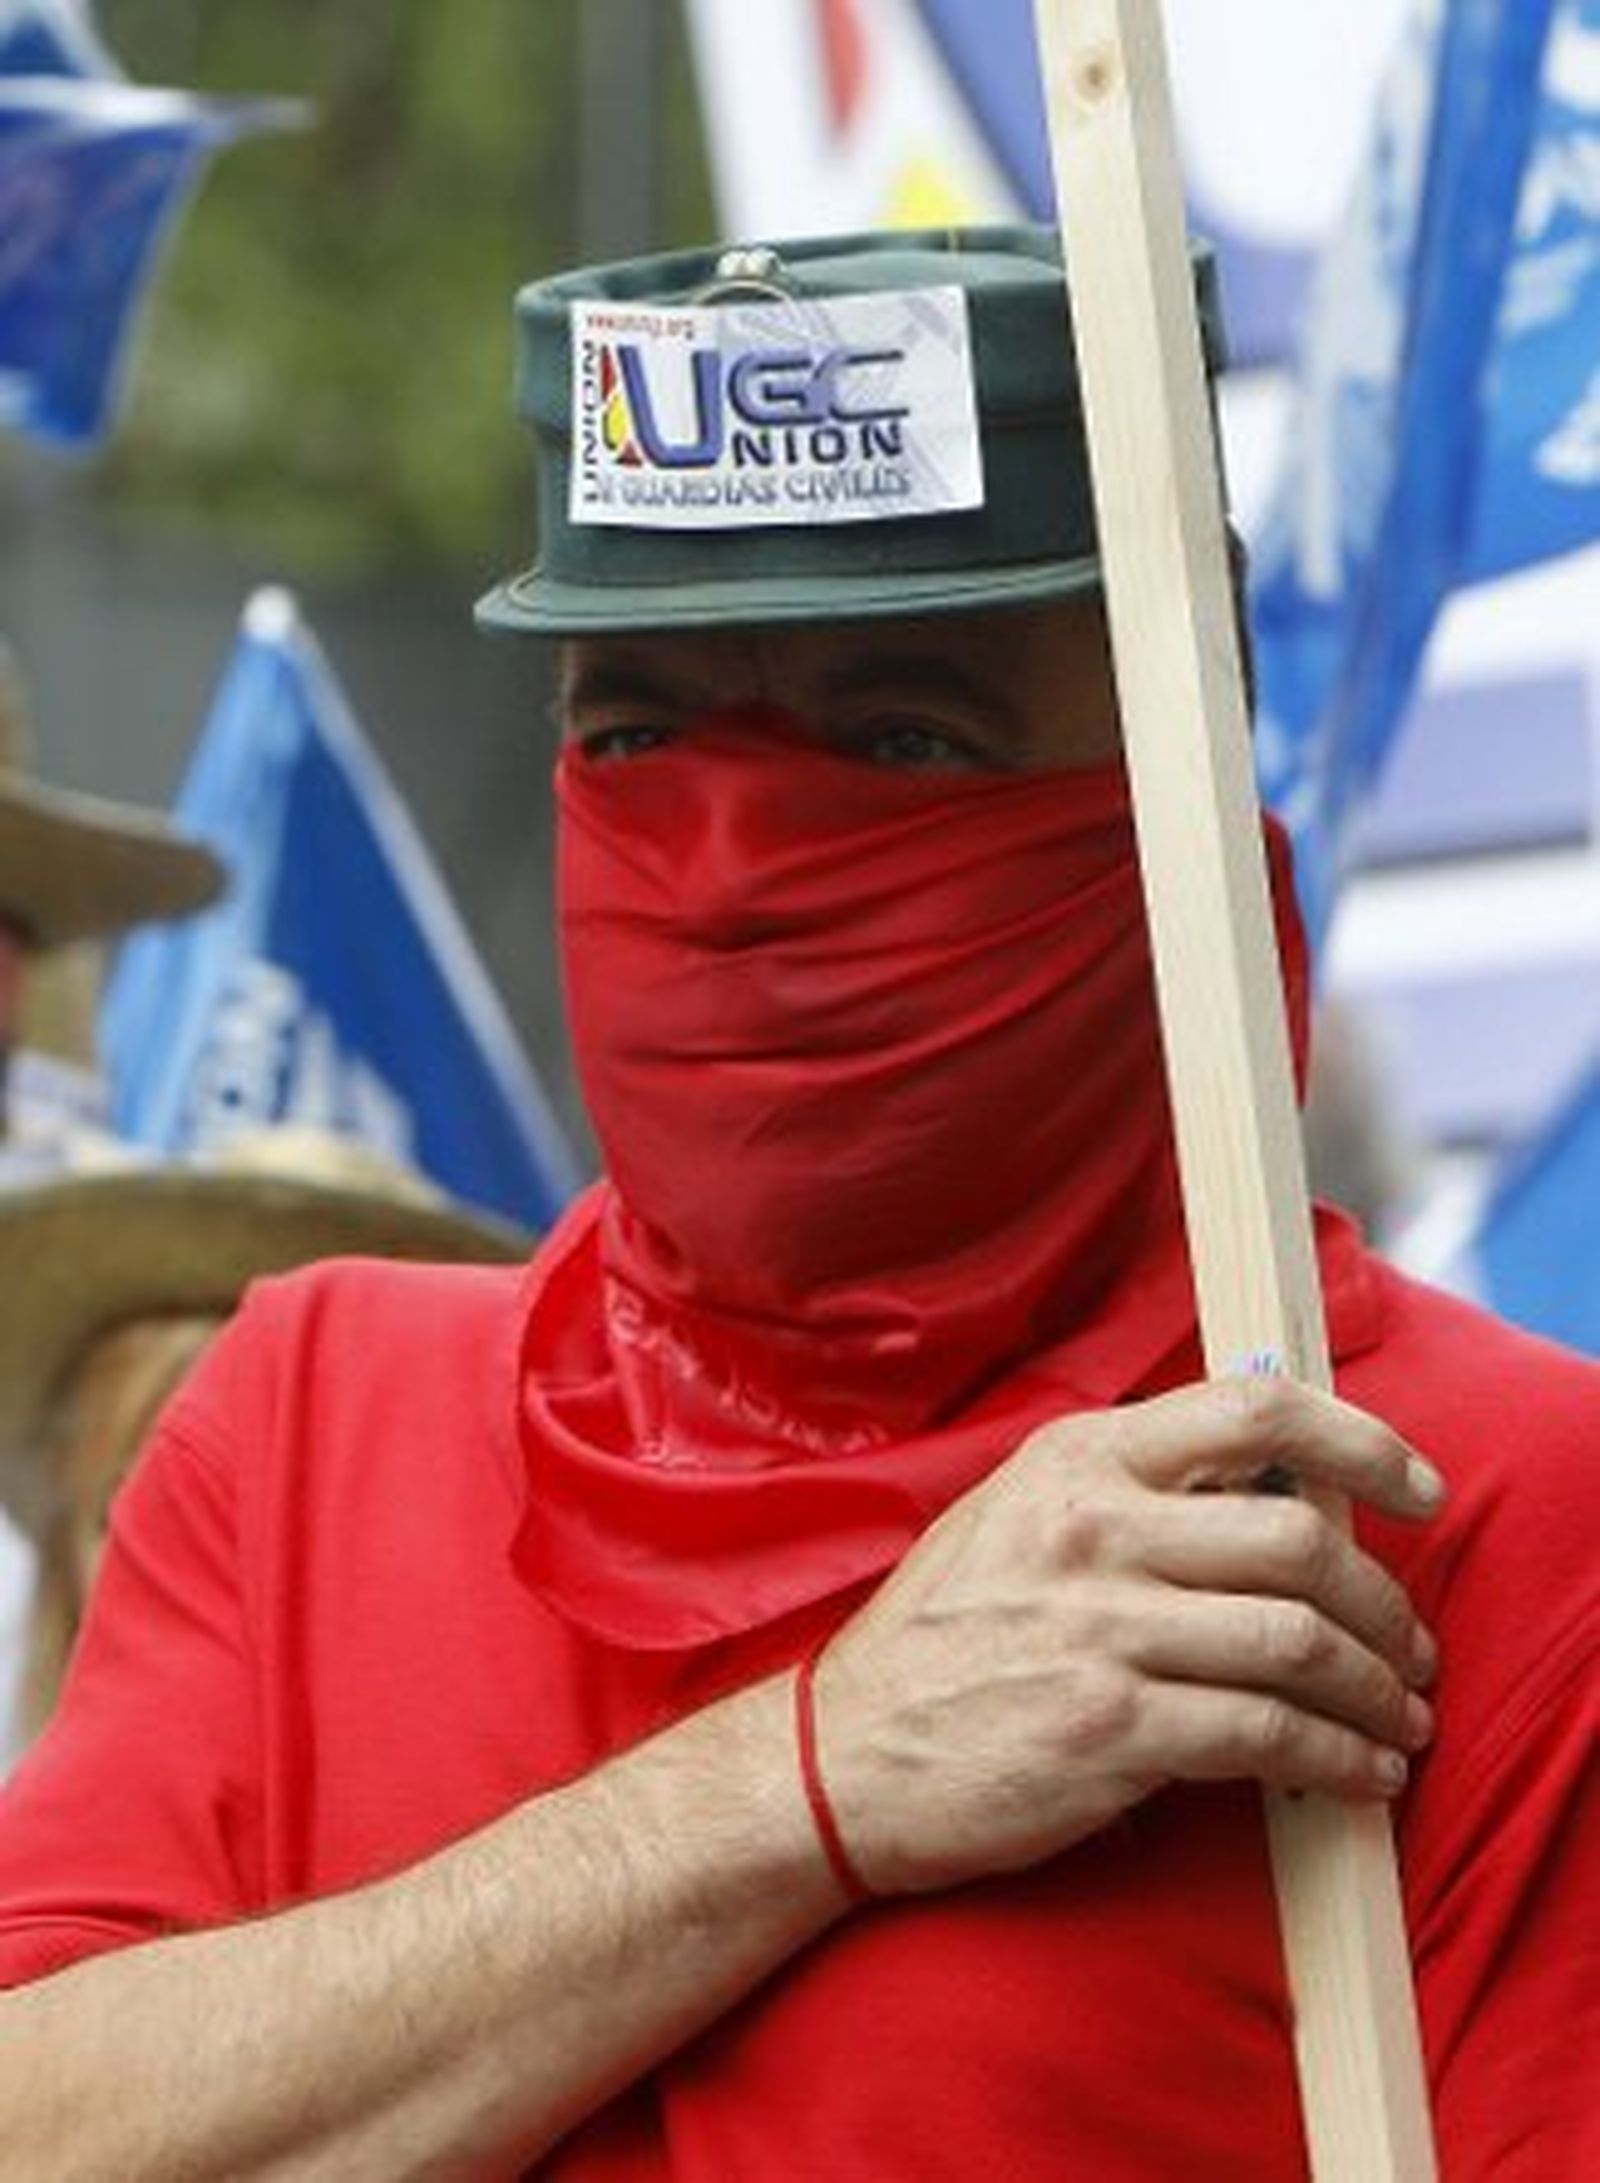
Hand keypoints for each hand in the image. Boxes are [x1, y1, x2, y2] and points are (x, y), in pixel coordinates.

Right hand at [813, 1377, 1443, 1894]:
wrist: (842, 1756)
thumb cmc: (941, 1639)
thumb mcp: (1018, 1519)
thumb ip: (1129, 1492)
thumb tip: (1271, 1491)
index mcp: (1078, 1459)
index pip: (1253, 1409)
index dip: (1361, 1442)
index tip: (1417, 1487)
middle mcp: (1094, 1528)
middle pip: (1301, 1538)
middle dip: (1387, 1603)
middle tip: (1412, 1647)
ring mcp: (1101, 1628)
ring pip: (1299, 1641)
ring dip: (1378, 1690)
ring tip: (1401, 1719)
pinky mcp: (1109, 1730)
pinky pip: (1266, 1735)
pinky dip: (1336, 1758)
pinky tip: (1356, 1774)